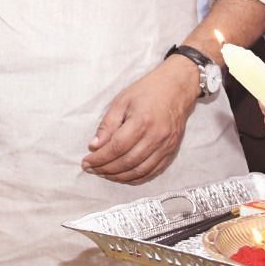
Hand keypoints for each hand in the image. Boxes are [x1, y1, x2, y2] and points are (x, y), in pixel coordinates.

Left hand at [83, 57, 197, 182]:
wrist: (177, 88)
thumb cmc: (147, 91)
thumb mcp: (122, 101)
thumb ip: (107, 125)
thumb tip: (94, 146)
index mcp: (142, 121)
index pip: (116, 148)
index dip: (100, 159)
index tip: (86, 162)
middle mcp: (156, 137)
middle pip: (127, 162)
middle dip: (106, 169)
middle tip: (92, 169)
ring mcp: (166, 146)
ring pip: (140, 171)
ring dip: (119, 176)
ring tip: (104, 174)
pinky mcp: (172, 151)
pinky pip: (153, 171)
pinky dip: (136, 177)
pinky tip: (123, 176)